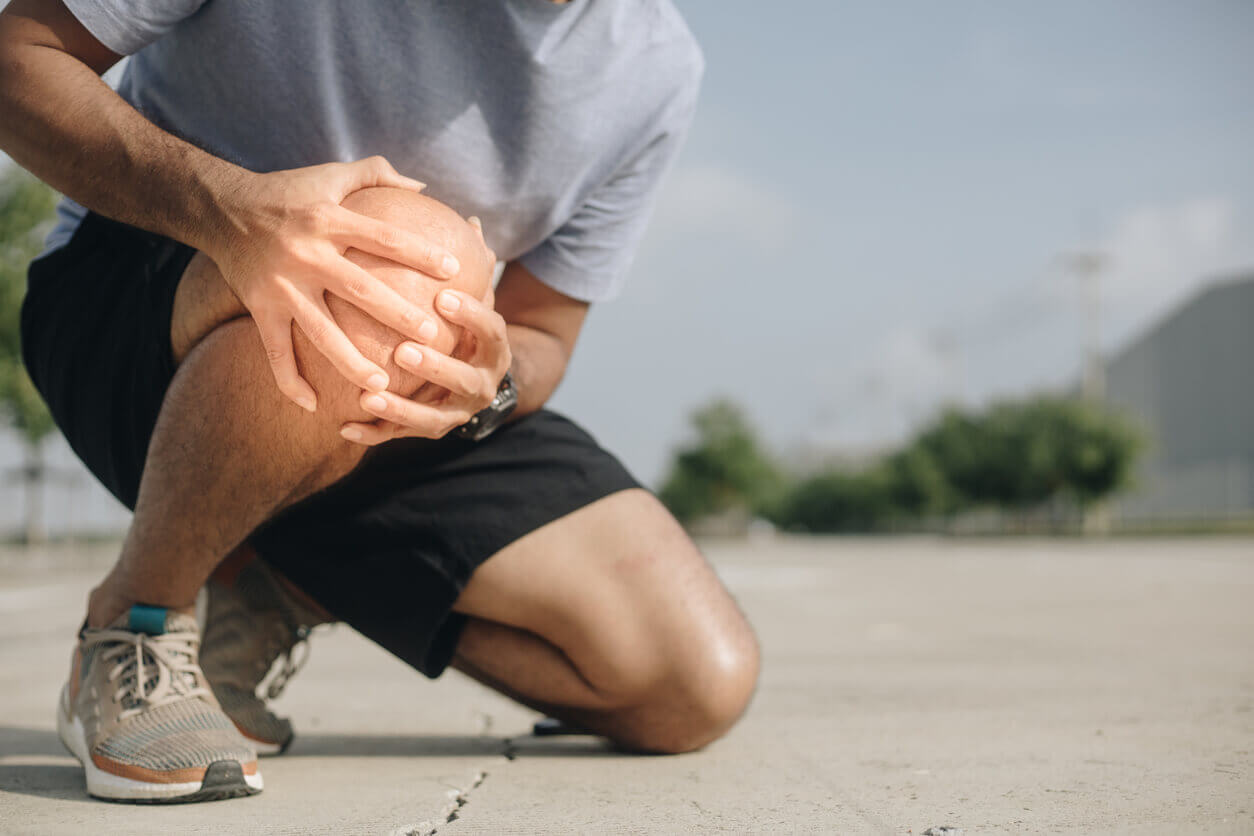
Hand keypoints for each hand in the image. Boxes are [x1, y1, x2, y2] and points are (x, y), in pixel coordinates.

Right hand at [205, 157, 460, 411]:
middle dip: (397, 315)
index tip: (454, 271)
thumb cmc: (287, 191)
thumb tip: (423, 186)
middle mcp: (306, 255)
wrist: (221, 208)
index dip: (419, 253)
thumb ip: (378, 173)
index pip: (384, 238)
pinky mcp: (259, 309)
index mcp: (329, 220)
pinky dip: (290, 382)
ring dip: (351, 362)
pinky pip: (275, 352)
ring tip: (383, 386)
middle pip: (360, 290)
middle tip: (431, 337)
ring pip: (320, 332)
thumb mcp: (331, 174)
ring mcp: (281, 287)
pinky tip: (313, 407)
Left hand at [340, 250, 512, 444]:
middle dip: (436, 366)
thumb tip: (469, 220)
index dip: (472, 315)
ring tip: (370, 395)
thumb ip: (472, 267)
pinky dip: (375, 433)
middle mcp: (483, 384)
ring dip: (401, 408)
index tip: (444, 297)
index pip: (492, 329)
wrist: (478, 384)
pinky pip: (401, 437)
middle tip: (404, 349)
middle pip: (464, 378)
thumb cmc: (466, 330)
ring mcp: (458, 413)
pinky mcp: (431, 431)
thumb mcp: (476, 302)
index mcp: (495, 348)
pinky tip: (343, 426)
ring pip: (433, 419)